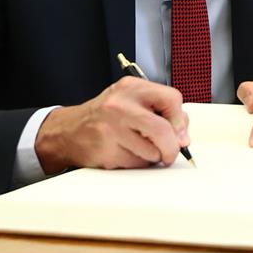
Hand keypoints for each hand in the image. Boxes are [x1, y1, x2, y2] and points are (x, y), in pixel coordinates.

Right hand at [34, 77, 189, 172]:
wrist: (69, 130)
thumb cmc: (106, 116)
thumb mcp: (133, 101)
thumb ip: (162, 112)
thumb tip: (183, 136)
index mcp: (132, 87)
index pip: (172, 99)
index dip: (180, 119)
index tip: (178, 130)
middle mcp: (120, 105)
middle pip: (163, 130)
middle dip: (172, 147)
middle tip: (169, 152)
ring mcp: (111, 129)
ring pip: (151, 152)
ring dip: (152, 156)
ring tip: (137, 146)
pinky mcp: (106, 151)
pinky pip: (136, 164)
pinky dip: (136, 163)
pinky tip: (124, 152)